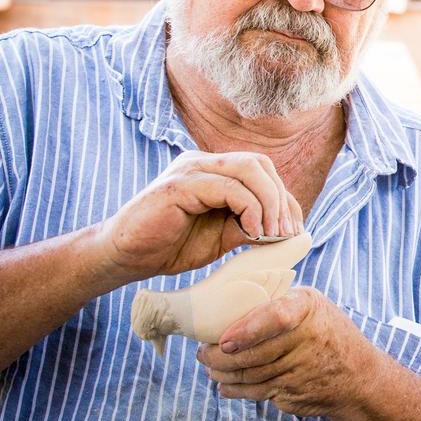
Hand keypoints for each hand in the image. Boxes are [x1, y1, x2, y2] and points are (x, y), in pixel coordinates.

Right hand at [95, 151, 302, 285]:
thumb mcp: (221, 236)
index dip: (284, 198)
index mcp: (213, 171)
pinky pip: (228, 187)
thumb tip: (285, 229)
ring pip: (249, 169)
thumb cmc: (170, 246)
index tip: (295, 229)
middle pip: (260, 164)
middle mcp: (202, 162)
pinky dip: (250, 207)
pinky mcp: (179, 185)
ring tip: (273, 233)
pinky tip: (253, 230)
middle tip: (287, 232)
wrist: (125, 258)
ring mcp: (190, 169)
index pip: (262, 171)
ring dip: (270, 202)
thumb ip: (248, 225)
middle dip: (282, 198)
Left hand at [197, 288, 379, 419]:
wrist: (357, 376)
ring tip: (209, 366)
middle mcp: (306, 341)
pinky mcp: (292, 395)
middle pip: (252, 353)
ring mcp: (299, 372)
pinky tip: (224, 384)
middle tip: (201, 352)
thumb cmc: (326, 331)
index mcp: (308, 309)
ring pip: (248, 376)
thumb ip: (277, 303)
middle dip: (218, 357)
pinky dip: (234, 390)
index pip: (276, 318)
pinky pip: (256, 393)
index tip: (224, 340)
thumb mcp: (311, 305)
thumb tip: (227, 305)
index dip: (247, 330)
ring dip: (221, 373)